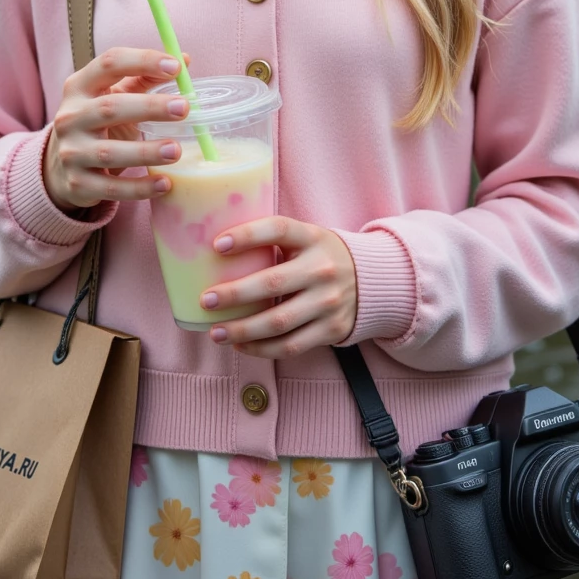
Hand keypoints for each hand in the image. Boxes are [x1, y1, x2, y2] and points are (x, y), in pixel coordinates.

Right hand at [43, 48, 191, 210]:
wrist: (62, 166)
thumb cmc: (98, 122)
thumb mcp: (114, 96)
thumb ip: (145, 78)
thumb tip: (185, 59)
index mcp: (80, 86)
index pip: (109, 64)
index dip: (142, 61)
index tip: (176, 67)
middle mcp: (71, 116)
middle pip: (110, 108)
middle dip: (149, 107)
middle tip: (184, 108)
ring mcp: (72, 152)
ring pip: (109, 152)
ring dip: (146, 152)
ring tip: (177, 150)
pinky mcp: (78, 184)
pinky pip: (111, 188)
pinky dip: (139, 187)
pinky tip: (165, 183)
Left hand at [201, 216, 357, 358]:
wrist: (371, 281)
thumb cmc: (319, 257)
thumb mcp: (306, 239)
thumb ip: (273, 242)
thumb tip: (216, 252)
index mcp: (313, 238)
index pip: (278, 229)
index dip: (247, 235)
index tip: (217, 245)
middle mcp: (322, 268)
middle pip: (272, 283)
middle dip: (234, 294)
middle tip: (206, 300)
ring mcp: (328, 301)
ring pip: (278, 322)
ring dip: (242, 330)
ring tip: (216, 333)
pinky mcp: (331, 329)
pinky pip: (290, 345)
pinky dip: (261, 348)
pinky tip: (240, 345)